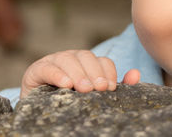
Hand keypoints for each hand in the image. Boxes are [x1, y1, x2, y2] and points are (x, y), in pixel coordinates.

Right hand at [20, 50, 139, 97]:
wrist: (40, 114)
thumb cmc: (69, 103)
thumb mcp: (93, 96)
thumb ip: (112, 86)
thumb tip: (135, 74)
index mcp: (87, 63)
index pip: (101, 61)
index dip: (107, 72)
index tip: (110, 88)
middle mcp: (71, 58)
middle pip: (85, 57)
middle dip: (94, 72)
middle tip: (99, 89)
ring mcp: (53, 61)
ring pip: (67, 59)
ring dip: (77, 73)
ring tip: (84, 89)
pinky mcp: (36, 70)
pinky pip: (47, 68)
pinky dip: (57, 74)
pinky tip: (65, 84)